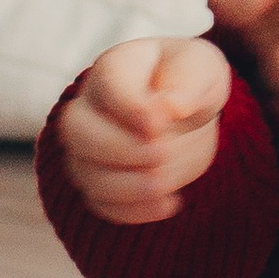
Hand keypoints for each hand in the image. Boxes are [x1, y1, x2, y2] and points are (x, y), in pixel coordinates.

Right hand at [56, 32, 232, 225]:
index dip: (130, 106)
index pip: (107, 82)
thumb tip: (171, 107)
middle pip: (76, 130)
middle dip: (119, 148)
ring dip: (129, 185)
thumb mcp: (202, 67)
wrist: (187, 112)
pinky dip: (133, 210)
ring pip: (87, 173)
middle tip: (161, 152)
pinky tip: (170, 203)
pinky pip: (101, 204)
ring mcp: (88, 148)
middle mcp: (89, 106)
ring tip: (166, 184)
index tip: (161, 122)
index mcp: (116, 67)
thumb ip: (189, 80)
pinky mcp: (99, 181)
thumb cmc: (190, 82)